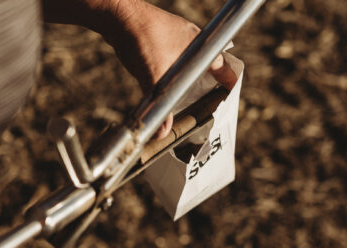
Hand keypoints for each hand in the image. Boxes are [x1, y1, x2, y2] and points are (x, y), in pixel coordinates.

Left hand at [43, 0, 237, 137]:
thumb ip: (159, 106)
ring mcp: (176, 36)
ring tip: (184, 95)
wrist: (118, 16)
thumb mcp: (153, 76)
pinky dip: (172, 70)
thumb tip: (162, 133)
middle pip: (208, 65)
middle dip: (207, 83)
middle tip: (205, 101)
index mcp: (202, 46)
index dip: (228, 83)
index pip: (225, 67)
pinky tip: (162, 80)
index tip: (228, 96)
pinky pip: (173, 57)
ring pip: (190, 61)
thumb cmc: (142, 39)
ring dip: (188, 77)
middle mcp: (193, 40)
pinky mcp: (160, 36)